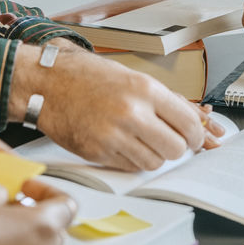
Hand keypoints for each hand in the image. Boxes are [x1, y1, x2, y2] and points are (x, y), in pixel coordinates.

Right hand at [9, 45, 218, 170]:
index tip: (193, 138)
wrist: (47, 83)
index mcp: (144, 90)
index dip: (195, 136)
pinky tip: (123, 143)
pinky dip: (132, 160)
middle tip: (169, 142)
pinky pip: (129, 167)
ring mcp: (114, 136)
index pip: (188, 123)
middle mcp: (132, 113)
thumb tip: (196, 119)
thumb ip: (164, 100)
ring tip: (142, 141)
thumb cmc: (88, 77)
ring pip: (153, 163)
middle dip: (176, 148)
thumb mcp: (132, 77)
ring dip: (153, 156)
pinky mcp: (98, 153)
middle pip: (175, 149)